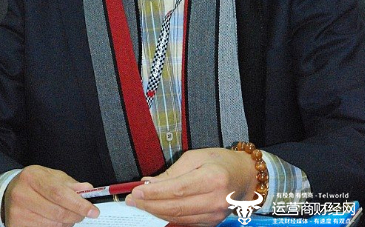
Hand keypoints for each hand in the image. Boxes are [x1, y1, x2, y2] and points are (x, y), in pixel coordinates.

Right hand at [4, 165, 99, 226]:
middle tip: (83, 213)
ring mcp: (17, 213)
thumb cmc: (34, 182)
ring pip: (52, 225)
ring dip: (66, 222)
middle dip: (75, 215)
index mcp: (32, 177)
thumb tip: (87, 190)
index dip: (78, 203)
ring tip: (67, 215)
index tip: (93, 210)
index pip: (59, 193)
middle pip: (57, 212)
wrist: (10, 191)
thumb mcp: (51, 175)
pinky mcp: (16, 226)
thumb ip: (70, 183)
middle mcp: (22, 194)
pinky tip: (55, 220)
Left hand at [125, 148, 257, 226]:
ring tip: (139, 204)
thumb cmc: (220, 161)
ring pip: (178, 217)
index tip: (137, 190)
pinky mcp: (212, 222)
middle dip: (150, 204)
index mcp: (213, 178)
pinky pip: (185, 222)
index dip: (154, 193)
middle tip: (132, 199)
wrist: (244, 176)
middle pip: (176, 207)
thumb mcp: (196, 157)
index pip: (177, 189)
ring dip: (155, 212)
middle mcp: (215, 200)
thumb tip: (149, 183)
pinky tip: (155, 209)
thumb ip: (173, 172)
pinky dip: (168, 216)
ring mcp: (215, 214)